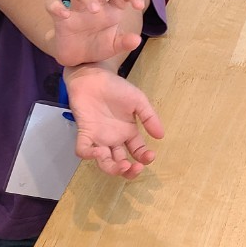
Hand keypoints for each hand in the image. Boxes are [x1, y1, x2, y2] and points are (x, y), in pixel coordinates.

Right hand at [46, 0, 145, 65]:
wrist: (76, 59)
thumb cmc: (98, 46)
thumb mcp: (113, 46)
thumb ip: (124, 43)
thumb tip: (136, 40)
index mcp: (111, 8)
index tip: (139, 6)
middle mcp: (94, 4)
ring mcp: (76, 9)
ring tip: (94, 10)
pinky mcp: (60, 19)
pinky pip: (53, 6)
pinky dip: (56, 7)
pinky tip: (64, 14)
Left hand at [63, 63, 164, 177]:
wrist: (94, 76)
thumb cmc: (117, 88)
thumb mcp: (139, 101)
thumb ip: (150, 118)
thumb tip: (161, 136)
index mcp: (128, 132)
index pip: (137, 152)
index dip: (144, 157)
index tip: (150, 156)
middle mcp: (114, 139)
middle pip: (121, 162)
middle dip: (129, 170)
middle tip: (135, 167)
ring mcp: (99, 138)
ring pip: (104, 162)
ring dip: (113, 168)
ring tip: (123, 165)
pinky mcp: (85, 133)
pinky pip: (84, 150)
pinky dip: (90, 155)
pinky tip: (100, 151)